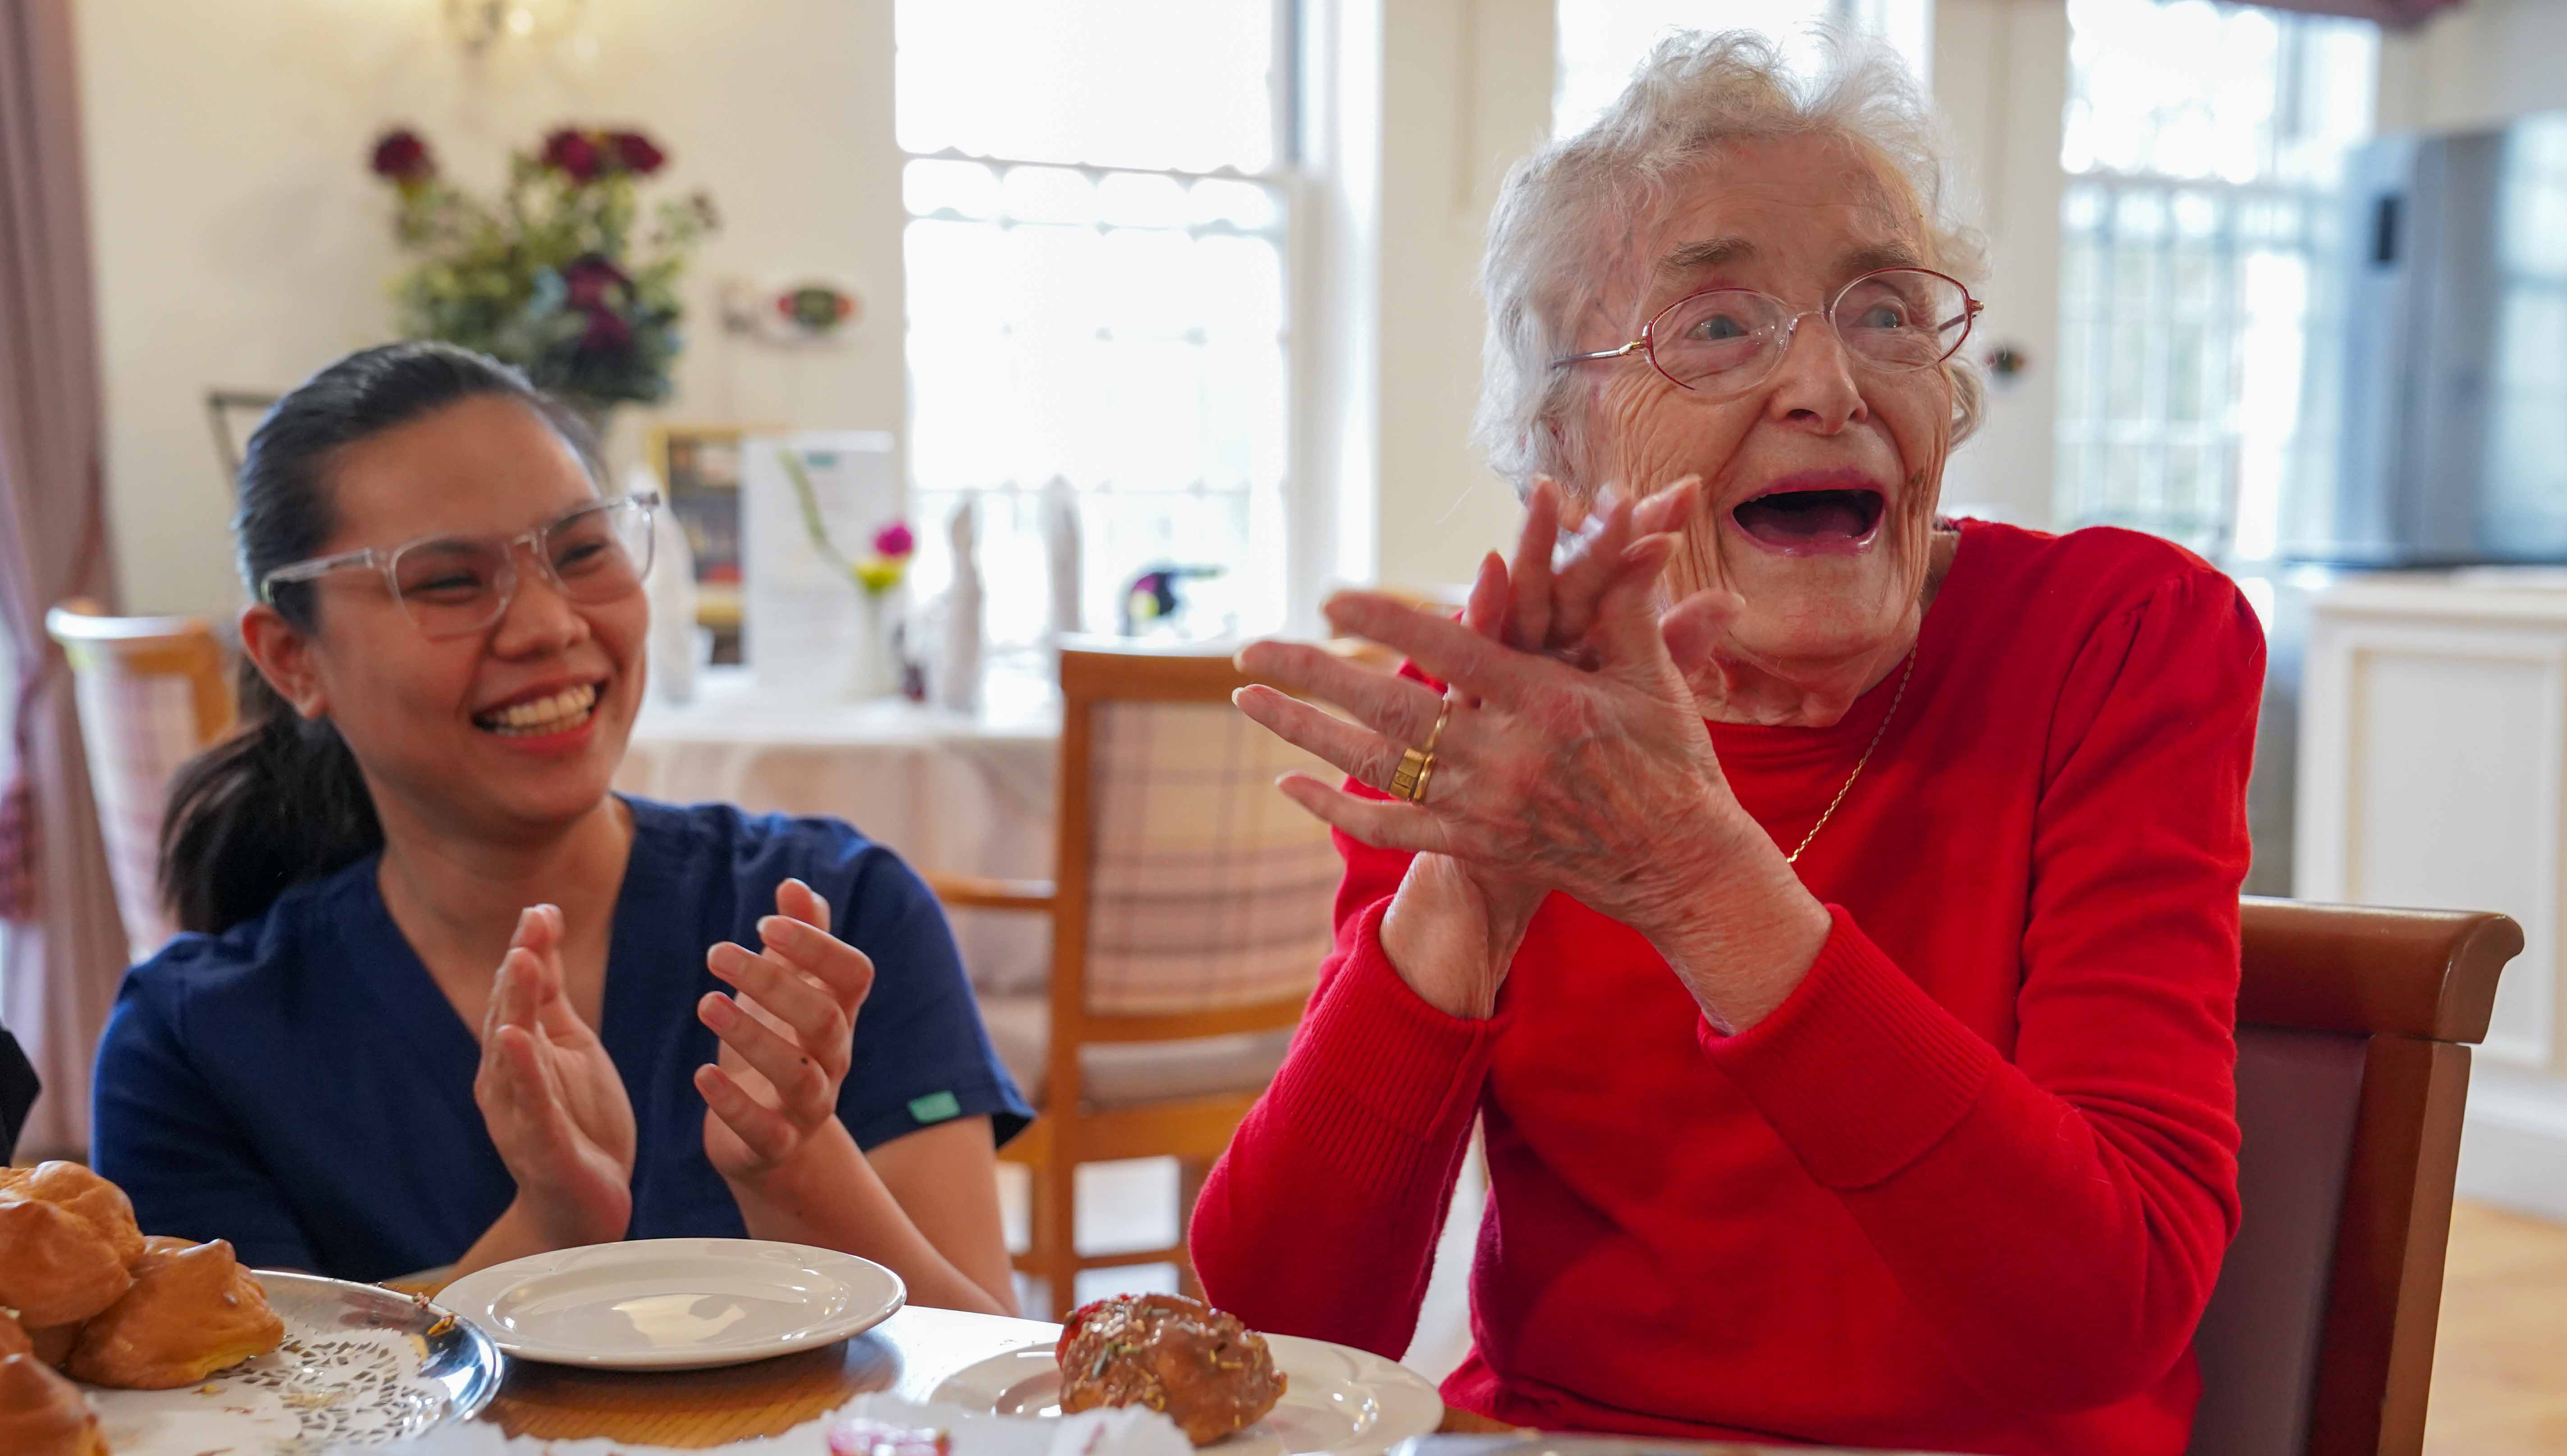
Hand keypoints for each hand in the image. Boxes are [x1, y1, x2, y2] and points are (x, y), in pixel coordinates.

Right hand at [472, 906, 635, 1247]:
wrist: (582, 1206)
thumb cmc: (576, 1122)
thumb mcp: (569, 1046)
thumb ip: (551, 995)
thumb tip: (541, 929)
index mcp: (517, 1055)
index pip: (519, 995)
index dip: (530, 950)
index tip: (542, 909)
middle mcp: (506, 1082)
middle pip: (509, 1016)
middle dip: (519, 970)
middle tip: (531, 924)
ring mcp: (520, 1115)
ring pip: (512, 1056)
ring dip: (514, 1008)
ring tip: (520, 964)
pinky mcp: (541, 1148)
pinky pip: (530, 1106)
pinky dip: (523, 1073)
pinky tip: (517, 1041)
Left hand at [697, 879, 876, 1182]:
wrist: (772, 1140)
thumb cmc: (779, 1046)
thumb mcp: (788, 991)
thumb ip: (799, 939)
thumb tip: (794, 885)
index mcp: (839, 1015)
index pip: (854, 974)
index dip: (817, 946)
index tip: (764, 923)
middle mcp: (833, 1059)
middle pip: (825, 1018)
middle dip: (773, 983)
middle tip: (717, 954)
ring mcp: (810, 1106)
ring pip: (798, 1074)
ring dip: (751, 1036)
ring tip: (705, 1003)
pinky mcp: (776, 1145)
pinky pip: (765, 1130)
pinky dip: (733, 1103)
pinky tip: (701, 1075)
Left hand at [1237, 481, 1826, 1025]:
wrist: (1682, 865)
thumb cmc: (1673, 758)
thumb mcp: (1649, 675)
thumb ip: (1617, 599)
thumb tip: (1614, 510)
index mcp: (1548, 703)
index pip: (1451, 651)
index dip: (1389, 623)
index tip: (1330, 596)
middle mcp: (1507, 758)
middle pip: (1389, 711)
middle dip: (1312, 676)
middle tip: (1248, 648)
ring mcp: (1486, 808)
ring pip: (1374, 768)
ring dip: (1304, 733)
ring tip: (1247, 700)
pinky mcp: (1477, 845)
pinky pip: (1391, 826)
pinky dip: (1335, 807)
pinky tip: (1287, 783)